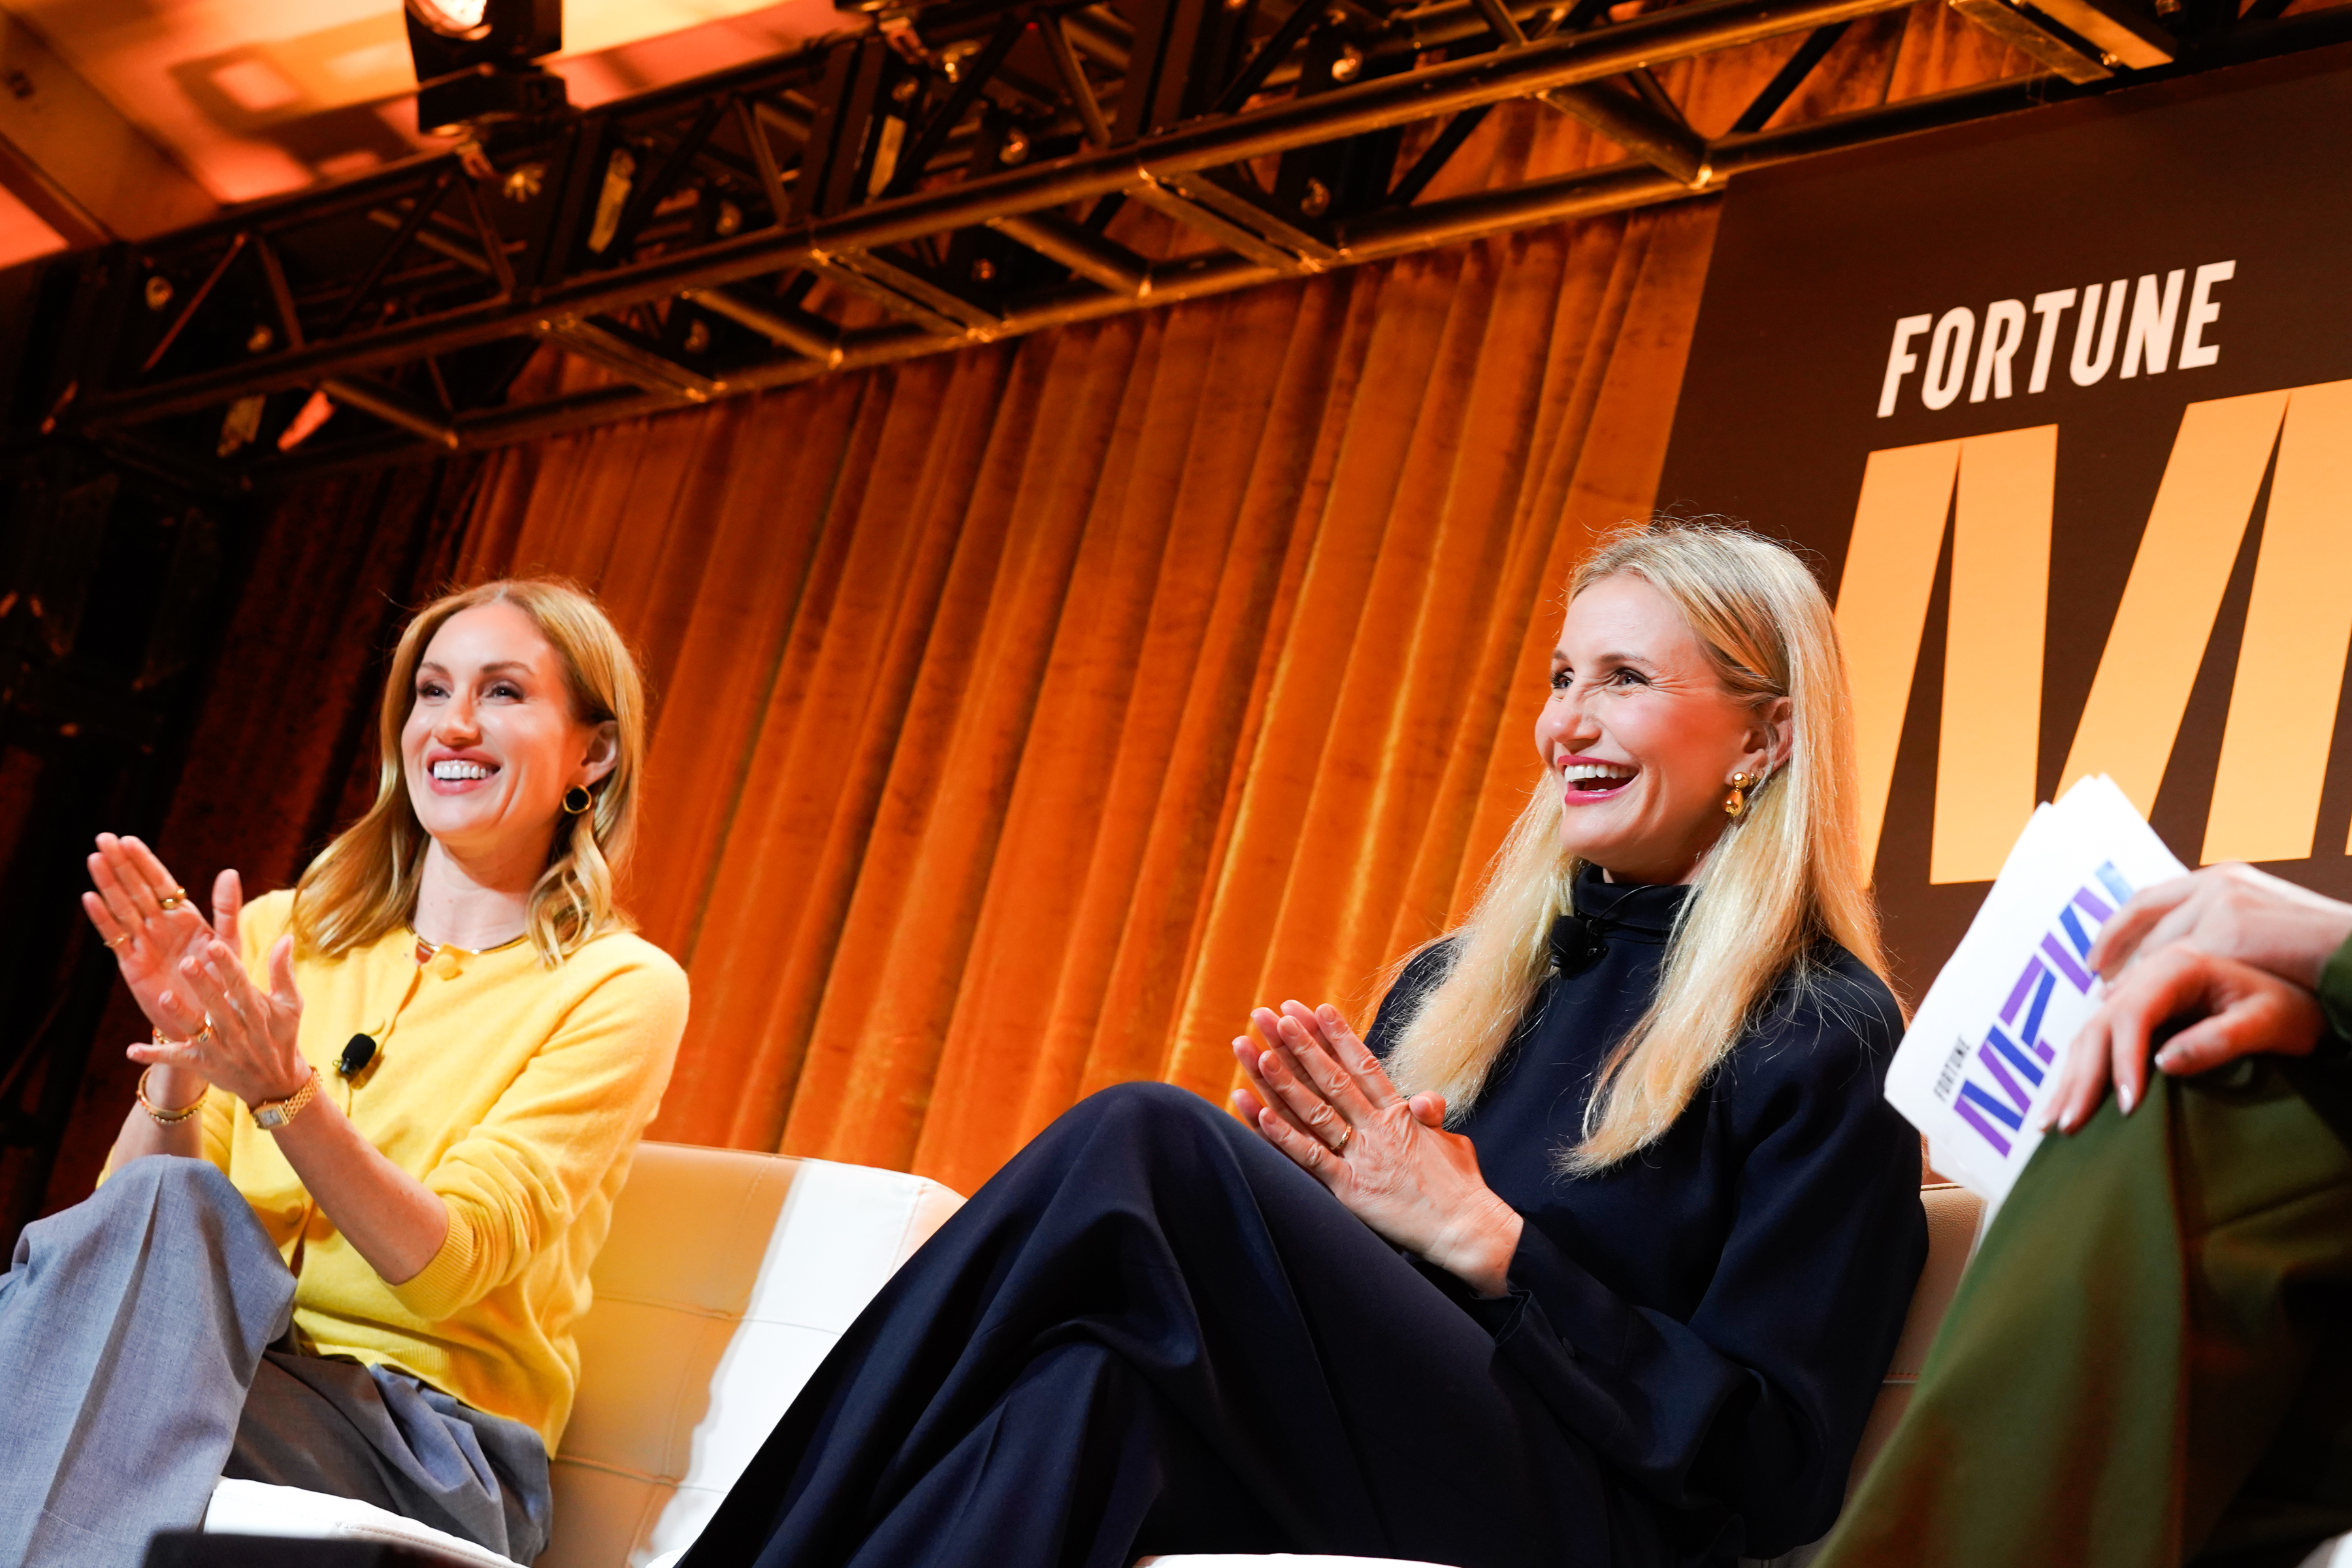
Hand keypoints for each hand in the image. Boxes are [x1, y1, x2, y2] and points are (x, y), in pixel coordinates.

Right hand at [82, 834, 241, 1039]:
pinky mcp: (132, 965)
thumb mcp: (229, 943)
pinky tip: (90, 898)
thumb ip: (227, 909)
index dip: (145, 862)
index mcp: (185, 917)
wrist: (210, 1020)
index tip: (129, 840)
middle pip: (137, 889)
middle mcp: (161, 926)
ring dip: (108, 884)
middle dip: (121, 864)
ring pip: (123, 907)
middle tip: (104, 838)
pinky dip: (103, 918)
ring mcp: (144, 943)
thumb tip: (229, 871)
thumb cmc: (223, 981)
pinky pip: (115, 937)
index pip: (161, 883)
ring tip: (95, 859)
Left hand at [129, 934, 308, 1108]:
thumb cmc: (282, 1036)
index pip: (241, 985)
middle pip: (217, 1006)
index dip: (228, 966)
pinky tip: (132, 1050)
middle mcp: (238, 1032)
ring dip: (180, 1015)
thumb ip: (283, 971)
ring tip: (164, 997)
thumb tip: (286, 937)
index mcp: (258, 1013)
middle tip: (187, 963)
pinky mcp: (202, 1065)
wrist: (277, 1085)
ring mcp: (219, 1050)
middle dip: (203, 985)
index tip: (215, 945)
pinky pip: (176, 1060)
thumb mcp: (290, 1004)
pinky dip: (155, 1055)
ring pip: (197, 1031)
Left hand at [1229, 1000, 1522, 1295]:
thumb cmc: (1461, 1187)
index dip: (1340, 1036)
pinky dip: (1285, 1136)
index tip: (1318, 1008)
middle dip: (1302, 1045)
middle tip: (1275, 1016)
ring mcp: (1362, 1157)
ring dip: (1284, 1082)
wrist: (1468, 1228)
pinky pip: (1311, 1158)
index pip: (1364, 1065)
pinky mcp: (1350, 1189)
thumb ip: (1430, 1115)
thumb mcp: (1450, 1140)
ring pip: (1315, 1111)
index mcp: (1400, 1114)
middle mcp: (1378, 1128)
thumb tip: (1422, 1099)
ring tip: (1259, 1053)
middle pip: (1332, 1078)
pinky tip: (1262, 1113)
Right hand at [2041, 943, 2324, 1132]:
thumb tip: (2164, 1063)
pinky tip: (2065, 1101)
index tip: (2127, 1105)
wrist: (2296, 998)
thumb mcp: (2268, 1022)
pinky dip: (2077, 1074)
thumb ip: (2220, 1039)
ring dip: (2069, 1080)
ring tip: (2051, 1123)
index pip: (2133, 1014)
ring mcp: (2136, 995)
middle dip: (2081, 1078)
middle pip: (2099, 1026)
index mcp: (2176, 968)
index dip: (2124, 1060)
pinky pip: (2096, 1043)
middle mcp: (2146, 977)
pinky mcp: (2136, 1015)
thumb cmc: (2288, 1009)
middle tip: (2069, 1125)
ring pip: (2088, 1036)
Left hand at [2087, 863, 2351, 991]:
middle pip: (2145, 920)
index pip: (2153, 900)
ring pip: (2158, 944)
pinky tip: (2141, 1009)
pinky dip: (2154, 986)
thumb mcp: (2271, 932)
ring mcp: (2222, 904)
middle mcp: (2218, 884)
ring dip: (2130, 975)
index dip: (2120, 929)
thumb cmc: (2324, 954)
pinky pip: (2177, 964)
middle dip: (2117, 954)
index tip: (2097, 959)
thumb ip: (2233, 933)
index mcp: (2226, 878)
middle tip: (2097, 985)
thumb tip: (2194, 956)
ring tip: (2110, 1004)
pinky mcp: (2229, 932)